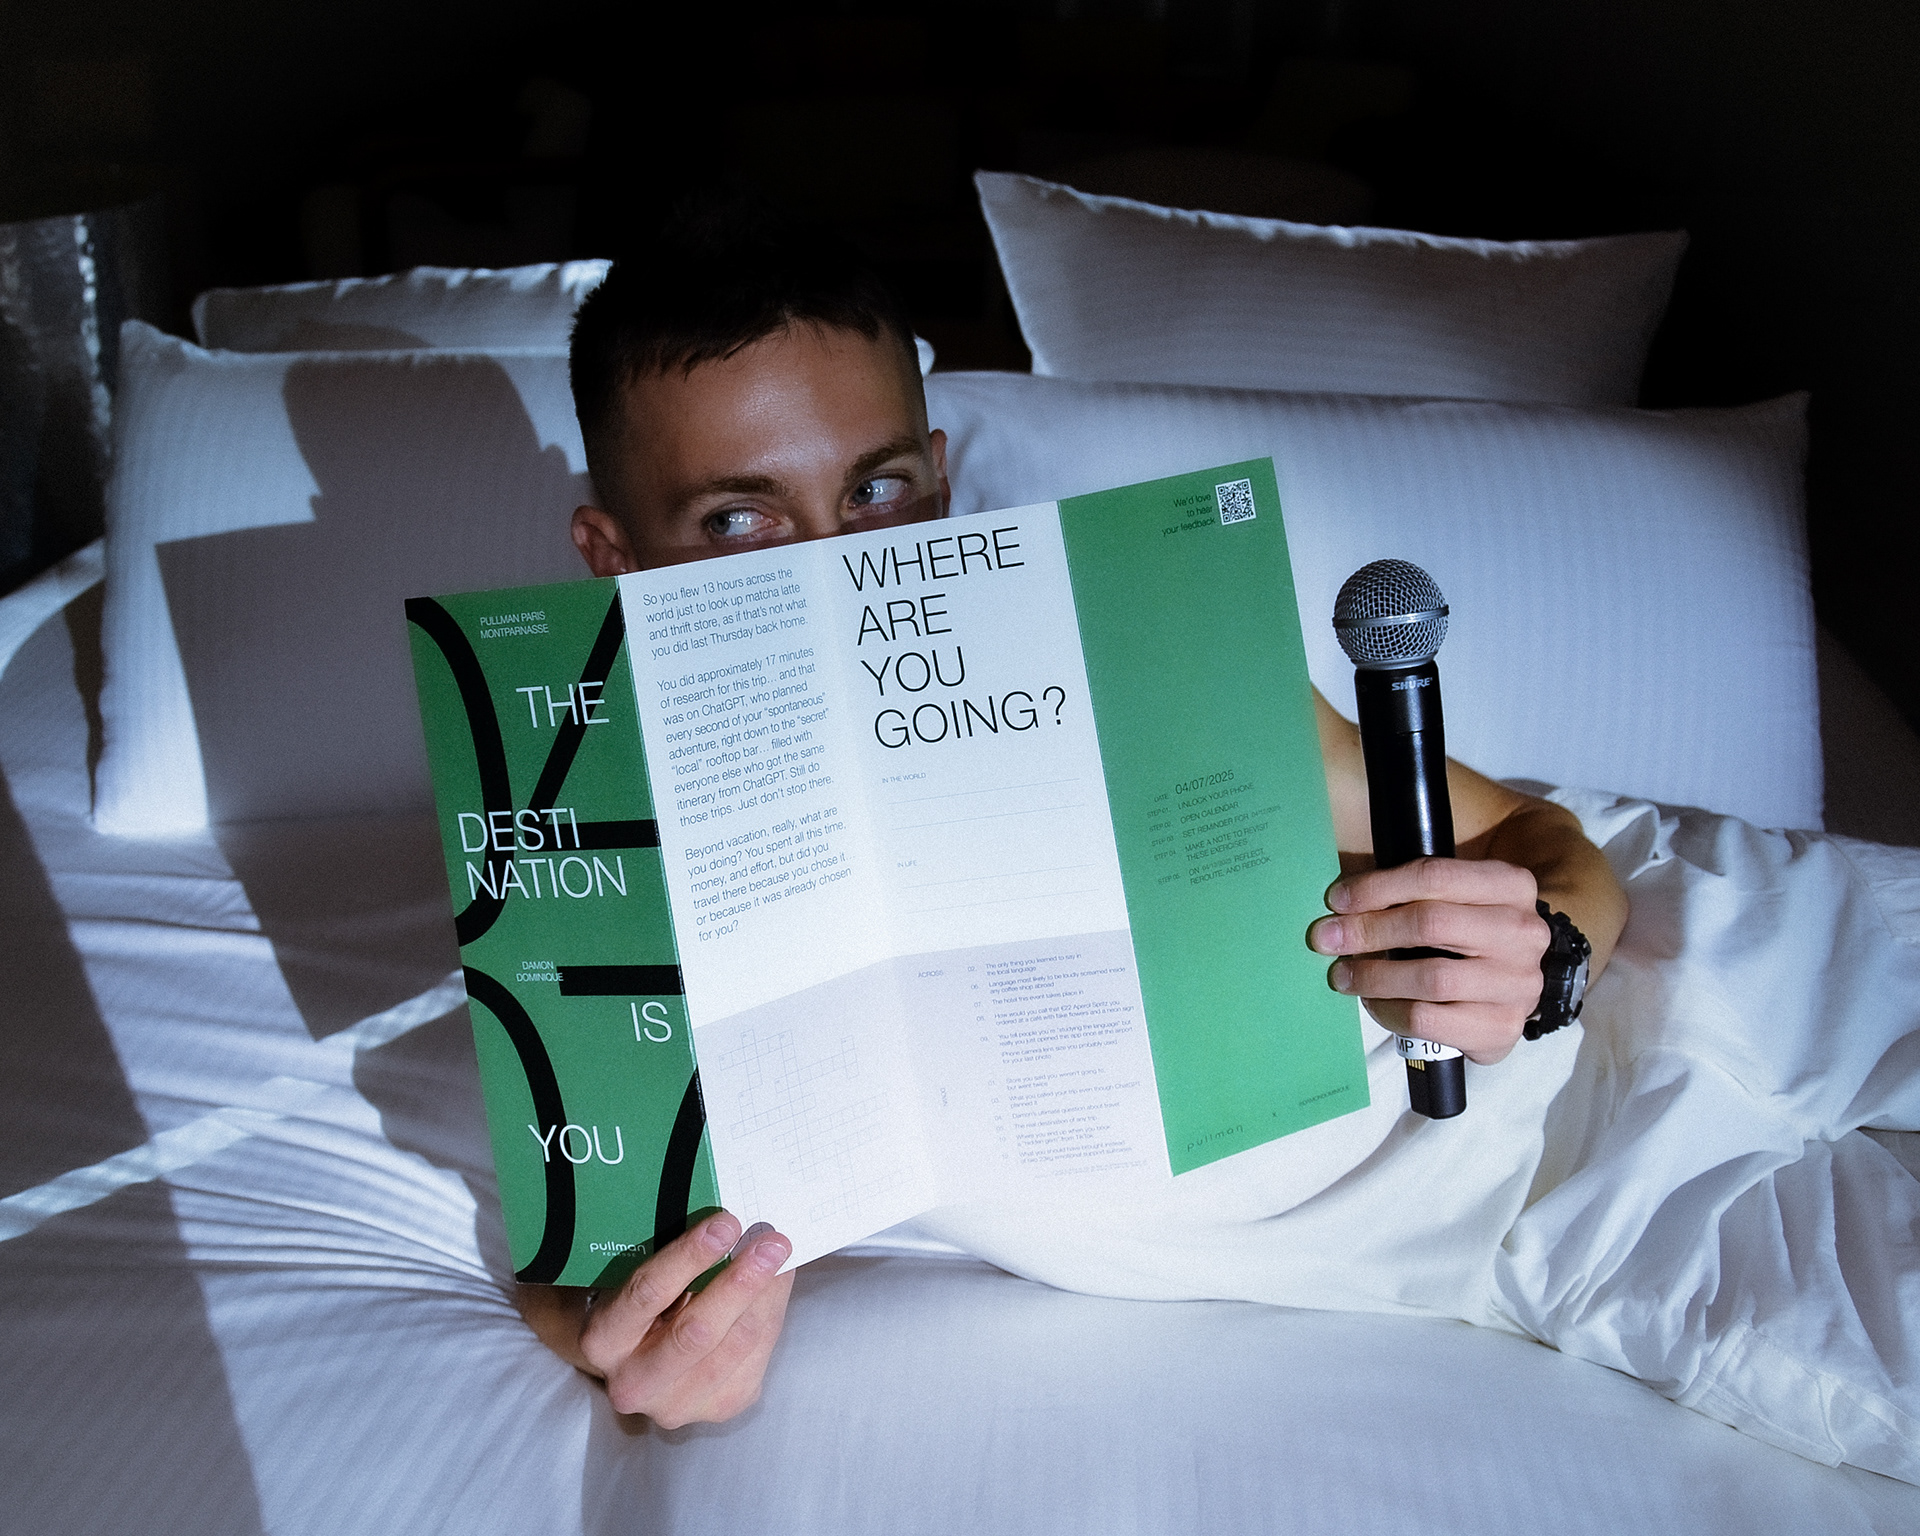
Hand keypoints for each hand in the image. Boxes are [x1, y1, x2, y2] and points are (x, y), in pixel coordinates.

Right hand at [520, 1210, 793, 1426]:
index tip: (726, 1223)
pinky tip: (777, 1284)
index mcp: (602, 1341)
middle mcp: (633, 1383)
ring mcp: (677, 1405)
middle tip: (770, 1241)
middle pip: (697, 1331)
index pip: (647, 1294)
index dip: (690, 1257)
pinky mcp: (719, 1409)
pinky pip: (757, 1357)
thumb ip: (671, 1258)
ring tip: (781, 1256)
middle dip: (740, 1281)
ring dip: (765, 1295)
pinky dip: (771, 1314)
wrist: (637, 1361)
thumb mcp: (635, 1277)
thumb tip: (729, 1222)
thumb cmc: (639, 1305)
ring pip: (735, 1345)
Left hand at [1306, 857, 1548, 1064]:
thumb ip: (1408, 892)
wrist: (1504, 995)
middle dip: (1368, 930)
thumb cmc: (1464, 938)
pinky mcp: (1503, 1028)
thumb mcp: (1451, 900)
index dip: (1378, 887)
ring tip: (1343, 975)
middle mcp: (1523, 932)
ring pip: (1431, 977)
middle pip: (1431, 923)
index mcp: (1511, 885)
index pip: (1435, 876)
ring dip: (1374, 976)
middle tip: (1326, 939)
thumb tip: (1339, 901)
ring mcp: (1519, 983)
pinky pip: (1430, 1021)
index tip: (1336, 900)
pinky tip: (1374, 1003)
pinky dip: (1390, 1012)